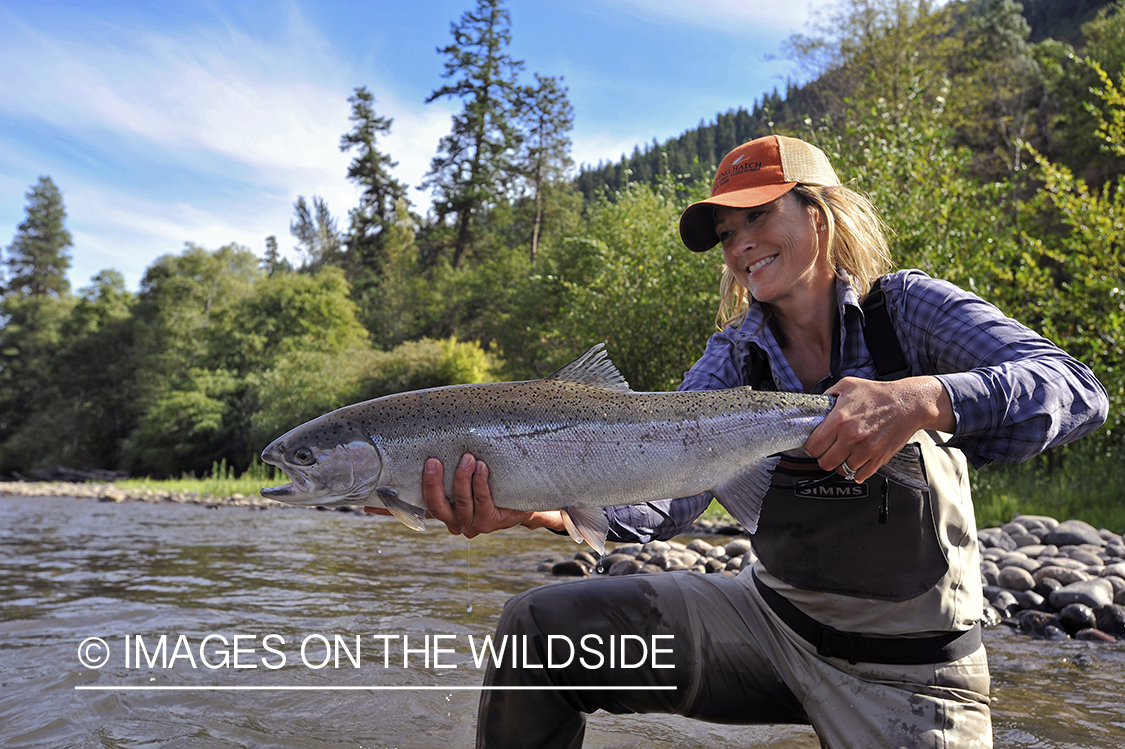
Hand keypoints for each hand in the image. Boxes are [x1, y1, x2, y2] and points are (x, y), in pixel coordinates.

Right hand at [374, 453, 564, 537]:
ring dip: (463, 479)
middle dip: (433, 484)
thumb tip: (424, 429)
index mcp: (442, 510)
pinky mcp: (493, 521)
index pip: (410, 508)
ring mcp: (473, 523)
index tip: (366, 501)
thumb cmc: (492, 479)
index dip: (388, 507)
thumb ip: (448, 459)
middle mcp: (454, 520)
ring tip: (469, 458)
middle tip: (433, 461)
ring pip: (462, 503)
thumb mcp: (466, 469)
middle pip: (435, 507)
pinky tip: (482, 468)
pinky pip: (483, 502)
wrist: (526, 496)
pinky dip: (481, 483)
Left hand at [803, 376, 954, 482]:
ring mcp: (866, 449)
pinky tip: (856, 461)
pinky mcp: (878, 458)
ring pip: (842, 470)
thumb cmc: (879, 394)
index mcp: (839, 420)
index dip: (811, 447)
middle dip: (823, 458)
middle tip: (827, 452)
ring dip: (840, 464)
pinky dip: (856, 471)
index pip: (813, 446)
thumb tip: (817, 406)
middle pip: (825, 462)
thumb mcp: (847, 385)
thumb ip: (827, 395)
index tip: (815, 445)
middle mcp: (851, 437)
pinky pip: (860, 475)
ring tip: (843, 455)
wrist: (908, 404)